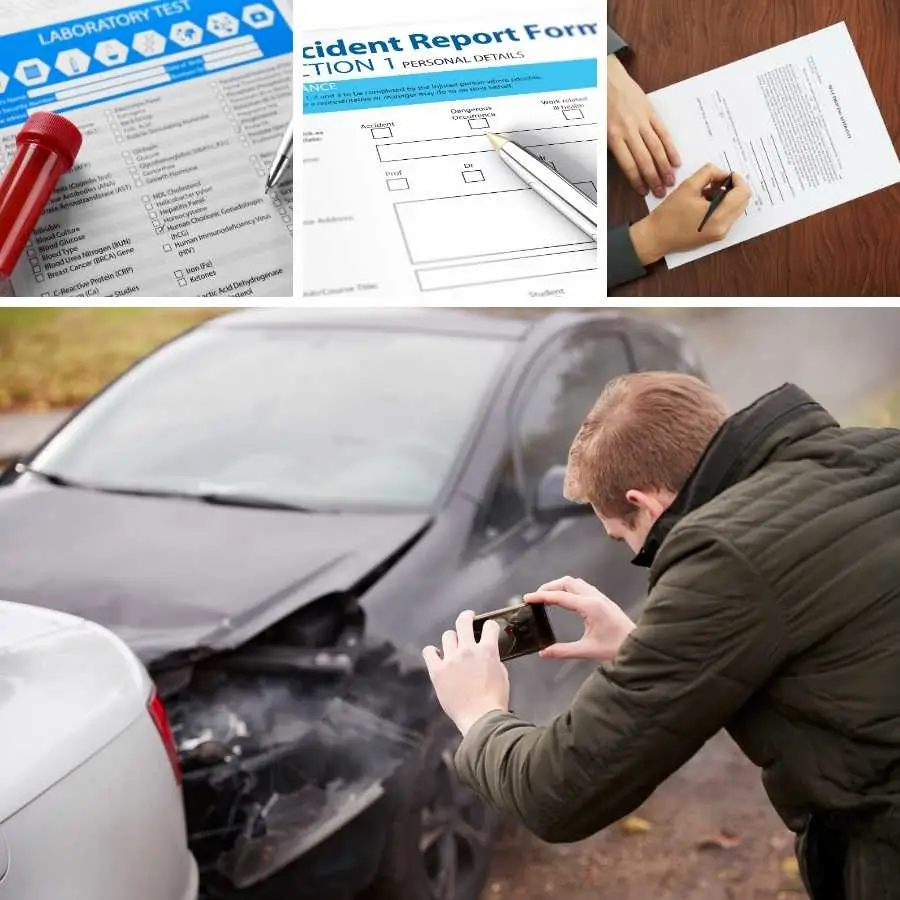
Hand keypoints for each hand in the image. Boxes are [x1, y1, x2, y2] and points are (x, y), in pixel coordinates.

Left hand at [422, 610, 509, 735]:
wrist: (481, 719)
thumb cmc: (495, 700)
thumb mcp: (502, 674)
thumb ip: (493, 659)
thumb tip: (487, 654)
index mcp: (487, 650)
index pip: (489, 626)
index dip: (490, 626)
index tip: (488, 628)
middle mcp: (468, 650)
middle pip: (463, 622)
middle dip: (467, 617)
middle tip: (468, 617)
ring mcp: (451, 659)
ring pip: (447, 635)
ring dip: (452, 639)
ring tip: (453, 645)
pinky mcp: (437, 671)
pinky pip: (429, 652)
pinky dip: (432, 652)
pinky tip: (436, 655)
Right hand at [523, 576, 635, 661]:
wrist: (640, 646)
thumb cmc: (616, 648)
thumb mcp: (588, 651)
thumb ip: (563, 651)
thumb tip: (543, 653)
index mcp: (590, 607)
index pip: (560, 597)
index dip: (541, 596)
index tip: (527, 598)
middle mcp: (595, 597)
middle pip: (567, 582)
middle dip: (549, 587)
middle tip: (536, 597)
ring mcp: (601, 597)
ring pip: (575, 583)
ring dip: (559, 586)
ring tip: (547, 597)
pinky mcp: (604, 601)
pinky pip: (583, 587)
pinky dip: (569, 589)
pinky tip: (566, 600)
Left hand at [608, 54, 680, 197]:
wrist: (607, 78)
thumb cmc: (601, 106)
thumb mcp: (598, 129)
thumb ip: (611, 147)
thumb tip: (624, 168)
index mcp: (613, 137)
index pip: (628, 165)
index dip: (637, 180)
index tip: (644, 192)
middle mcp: (629, 130)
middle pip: (644, 159)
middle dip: (653, 178)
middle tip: (661, 192)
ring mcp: (642, 121)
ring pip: (656, 148)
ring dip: (664, 167)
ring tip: (670, 181)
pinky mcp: (651, 112)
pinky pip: (663, 133)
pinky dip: (670, 148)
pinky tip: (675, 161)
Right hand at [629, 164, 751, 264]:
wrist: (655, 238)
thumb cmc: (668, 215)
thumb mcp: (688, 186)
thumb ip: (709, 173)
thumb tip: (722, 173)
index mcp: (718, 216)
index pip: (743, 192)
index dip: (737, 179)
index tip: (724, 175)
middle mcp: (723, 227)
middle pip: (743, 201)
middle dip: (732, 188)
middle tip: (714, 183)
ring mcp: (720, 234)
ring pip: (736, 208)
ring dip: (727, 197)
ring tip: (706, 194)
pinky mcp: (715, 237)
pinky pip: (727, 217)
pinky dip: (721, 207)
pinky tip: (704, 205)